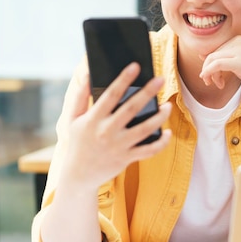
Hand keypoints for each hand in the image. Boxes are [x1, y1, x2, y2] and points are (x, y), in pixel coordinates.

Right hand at [58, 60, 171, 190]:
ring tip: (168, 105)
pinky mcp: (126, 158)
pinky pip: (148, 150)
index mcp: (93, 119)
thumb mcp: (72, 119)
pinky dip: (161, 143)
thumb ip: (80, 96)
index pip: (110, 95)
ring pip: (144, 130)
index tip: (135, 66)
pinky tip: (168, 132)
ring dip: (159, 117)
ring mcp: (118, 146)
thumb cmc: (77, 142)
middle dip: (147, 93)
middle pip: (131, 109)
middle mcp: (106, 132)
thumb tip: (88, 73)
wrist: (78, 175)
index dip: (123, 79)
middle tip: (160, 79)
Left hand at [199, 36, 240, 98]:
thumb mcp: (240, 61)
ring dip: (209, 74)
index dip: (210, 64)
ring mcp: (239, 50)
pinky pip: (216, 65)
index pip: (216, 50)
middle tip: (212, 83)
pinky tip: (209, 80)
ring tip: (216, 84)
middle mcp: (238, 41)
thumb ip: (223, 57)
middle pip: (212, 54)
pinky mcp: (239, 61)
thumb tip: (201, 55)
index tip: (214, 76)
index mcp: (239, 38)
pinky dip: (208, 72)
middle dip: (209, 70)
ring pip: (212, 60)